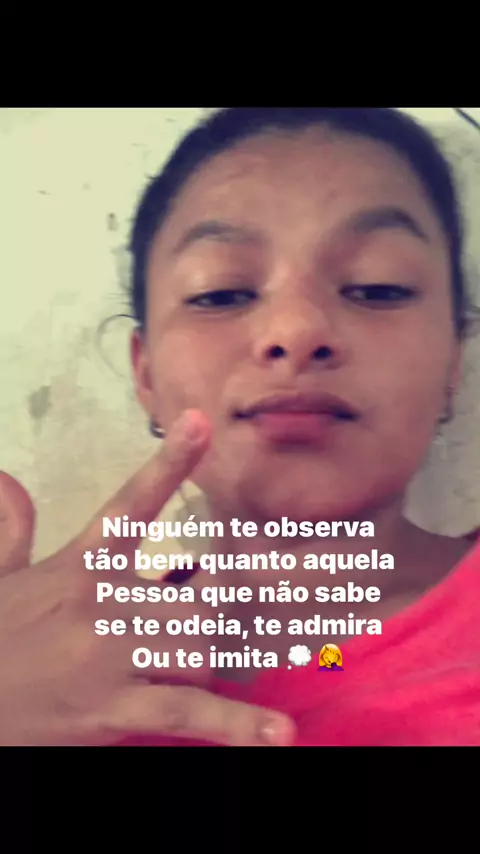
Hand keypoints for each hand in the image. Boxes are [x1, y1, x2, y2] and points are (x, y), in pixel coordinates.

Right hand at [0, 411, 294, 746]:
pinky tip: (280, 734)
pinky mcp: (113, 711)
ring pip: (200, 649)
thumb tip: (6, 482)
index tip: (199, 421)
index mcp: (80, 565)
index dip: (169, 462)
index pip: (131, 505)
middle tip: (241, 611)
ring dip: (203, 665)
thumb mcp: (1, 577)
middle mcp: (103, 604)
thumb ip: (12, 530)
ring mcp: (111, 657)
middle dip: (221, 614)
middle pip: (200, 599)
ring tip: (177, 674)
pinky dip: (236, 726)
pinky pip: (187, 713)